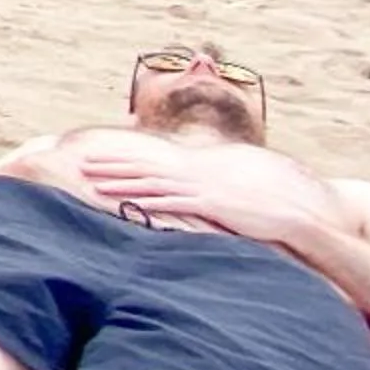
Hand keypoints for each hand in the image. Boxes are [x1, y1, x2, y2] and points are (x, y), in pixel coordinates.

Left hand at [77, 144, 341, 249]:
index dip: (121, 162)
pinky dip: (151, 202)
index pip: (149, 163)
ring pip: (151, 184)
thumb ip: (201, 194)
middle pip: (142, 169)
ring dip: (121, 183)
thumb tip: (183, 198)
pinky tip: (131, 202)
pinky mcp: (210, 205)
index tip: (96, 160)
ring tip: (93, 183)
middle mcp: (191, 176)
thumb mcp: (222, 195)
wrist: (288, 209)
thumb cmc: (254, 205)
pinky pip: (175, 203)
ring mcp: (199, 189)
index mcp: (193, 171)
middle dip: (110, 166)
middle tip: (80, 164)